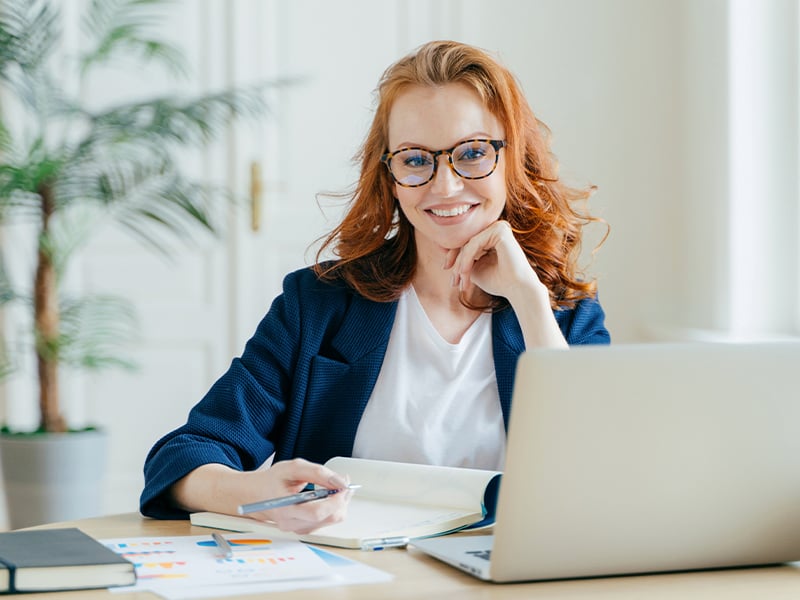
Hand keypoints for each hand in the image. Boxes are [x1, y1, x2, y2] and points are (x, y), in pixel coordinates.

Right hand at [171, 458, 352, 534]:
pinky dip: (332, 507)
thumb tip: (340, 481)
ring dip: (339, 503)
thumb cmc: (271, 480)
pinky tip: (328, 495)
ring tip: (334, 486)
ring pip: (331, 520)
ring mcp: (298, 528)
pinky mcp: (303, 529)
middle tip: (343, 482)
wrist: (254, 495)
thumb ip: (317, 473)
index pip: (317, 512)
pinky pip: (326, 521)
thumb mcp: (293, 468)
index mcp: (286, 509)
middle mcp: (292, 523)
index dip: (335, 500)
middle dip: (342, 500)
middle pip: (329, 518)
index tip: (344, 486)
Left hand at [444, 220, 567, 348]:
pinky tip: (464, 272)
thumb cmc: (498, 282)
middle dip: (456, 262)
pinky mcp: (500, 230)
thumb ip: (463, 259)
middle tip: (453, 281)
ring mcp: (499, 227)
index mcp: (492, 236)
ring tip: (460, 281)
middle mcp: (496, 228)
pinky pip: (474, 243)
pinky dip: (466, 259)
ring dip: (461, 264)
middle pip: (466, 242)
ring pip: (469, 244)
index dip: (454, 255)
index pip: (467, 242)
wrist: (517, 290)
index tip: (445, 269)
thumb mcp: (474, 268)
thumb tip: (445, 251)